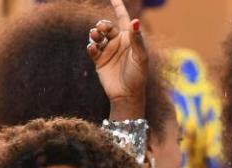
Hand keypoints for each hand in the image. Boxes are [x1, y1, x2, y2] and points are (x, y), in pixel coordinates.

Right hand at [88, 0, 147, 115]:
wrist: (128, 95)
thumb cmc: (138, 76)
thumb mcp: (140, 57)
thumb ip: (136, 39)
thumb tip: (136, 21)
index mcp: (129, 39)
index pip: (123, 18)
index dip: (118, 6)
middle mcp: (118, 42)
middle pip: (106, 25)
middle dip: (102, 24)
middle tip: (101, 29)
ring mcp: (107, 51)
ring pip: (97, 35)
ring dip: (94, 33)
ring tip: (95, 36)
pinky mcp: (99, 60)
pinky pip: (92, 48)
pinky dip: (91, 47)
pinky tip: (93, 49)